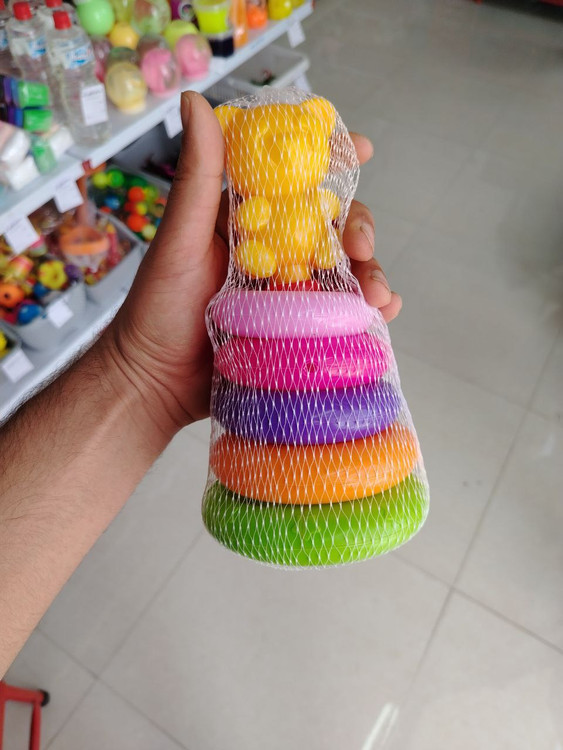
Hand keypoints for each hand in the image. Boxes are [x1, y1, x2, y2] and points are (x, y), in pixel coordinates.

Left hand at [104, 92, 401, 433]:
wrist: (155, 384)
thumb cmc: (156, 308)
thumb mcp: (179, 239)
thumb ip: (197, 177)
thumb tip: (196, 100)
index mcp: (245, 220)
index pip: (294, 181)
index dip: (331, 161)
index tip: (361, 149)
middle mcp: (272, 251)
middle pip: (330, 227)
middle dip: (358, 228)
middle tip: (361, 245)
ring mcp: (288, 291)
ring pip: (343, 271)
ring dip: (371, 274)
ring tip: (378, 295)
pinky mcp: (297, 329)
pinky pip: (339, 314)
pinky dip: (367, 312)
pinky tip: (381, 315)